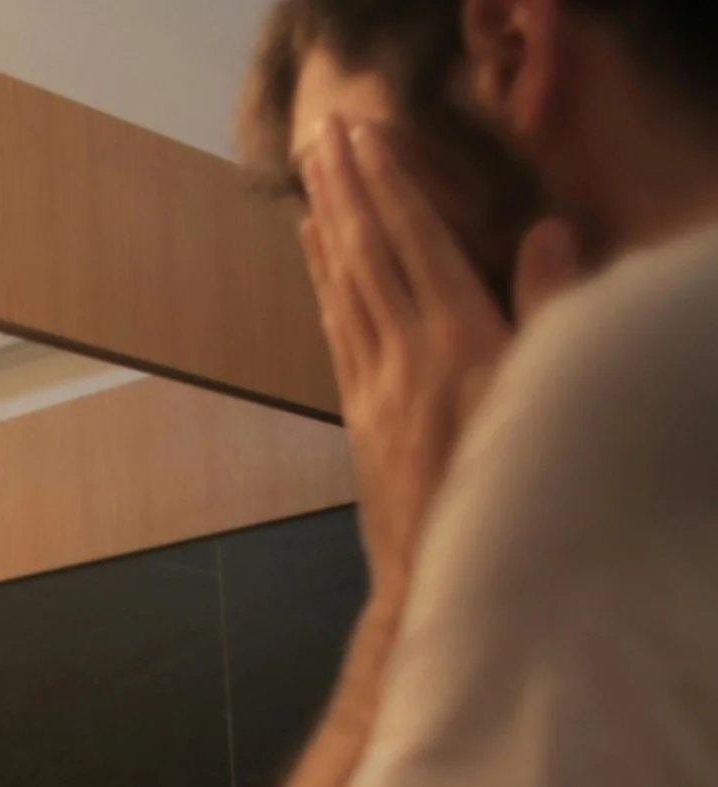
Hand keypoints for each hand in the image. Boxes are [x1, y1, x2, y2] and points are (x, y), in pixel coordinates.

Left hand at [299, 120, 571, 603]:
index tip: (367, 137)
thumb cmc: (512, 490)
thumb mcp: (544, 395)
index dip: (391, 184)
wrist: (441, 578)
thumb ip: (550, 310)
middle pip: (369, 253)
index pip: (417, 242)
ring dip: (329, 227)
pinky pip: (339, 331)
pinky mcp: (361, 414)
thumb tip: (548, 235)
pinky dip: (327, 284)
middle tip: (324, 133)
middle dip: (349, 188)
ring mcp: (375, 385)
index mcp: (457, 341)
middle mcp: (405, 355)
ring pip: (345, 288)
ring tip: (312, 178)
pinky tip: (318, 257)